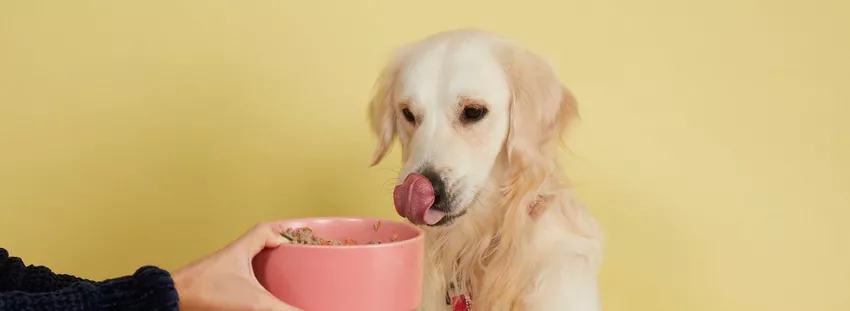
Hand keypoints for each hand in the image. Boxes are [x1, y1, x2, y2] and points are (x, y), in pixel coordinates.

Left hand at [172, 222, 299, 310]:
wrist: (173, 301)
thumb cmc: (205, 293)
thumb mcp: (253, 302)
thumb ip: (282, 309)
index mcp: (241, 249)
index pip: (264, 230)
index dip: (281, 234)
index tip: (295, 246)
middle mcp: (230, 257)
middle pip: (257, 245)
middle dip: (275, 253)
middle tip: (289, 263)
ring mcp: (220, 270)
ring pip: (247, 262)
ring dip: (261, 268)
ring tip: (276, 281)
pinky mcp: (213, 284)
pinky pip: (237, 277)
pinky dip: (250, 284)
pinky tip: (254, 297)